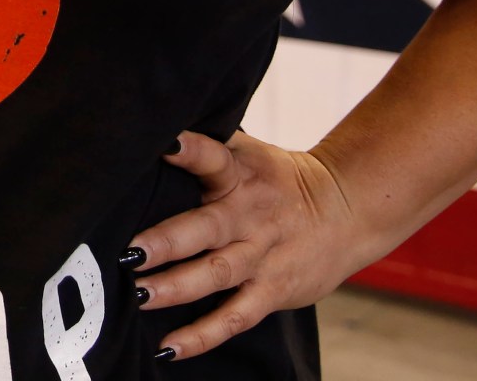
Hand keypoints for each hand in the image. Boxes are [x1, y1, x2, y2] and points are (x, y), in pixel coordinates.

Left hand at [125, 132, 373, 361]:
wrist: (347, 209)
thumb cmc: (278, 179)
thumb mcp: (248, 153)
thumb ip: (206, 146)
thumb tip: (152, 130)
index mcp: (240, 173)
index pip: (213, 156)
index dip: (190, 150)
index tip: (163, 144)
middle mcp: (248, 215)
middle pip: (206, 228)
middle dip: (166, 242)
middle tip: (128, 253)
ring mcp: (261, 256)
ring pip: (216, 275)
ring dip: (176, 287)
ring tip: (139, 296)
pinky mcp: (273, 290)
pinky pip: (235, 317)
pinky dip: (203, 334)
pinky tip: (169, 346)